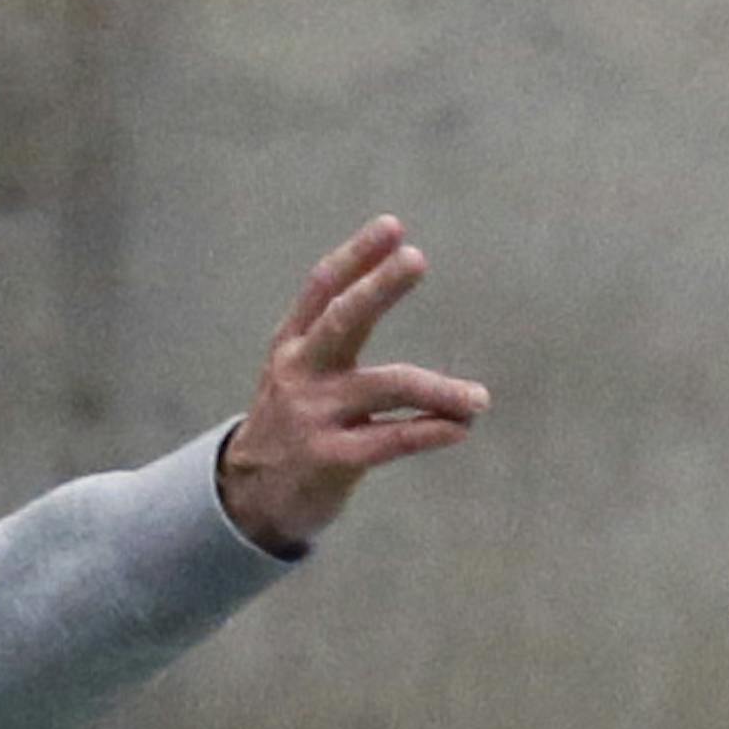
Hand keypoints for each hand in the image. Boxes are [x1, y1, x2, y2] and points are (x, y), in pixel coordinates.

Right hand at [218, 216, 489, 548]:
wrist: (248, 500)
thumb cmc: (289, 429)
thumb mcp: (295, 376)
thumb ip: (326, 338)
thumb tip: (381, 283)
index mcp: (291, 347)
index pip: (321, 289)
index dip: (356, 257)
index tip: (392, 227)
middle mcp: (300, 373)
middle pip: (342, 320)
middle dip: (380, 287)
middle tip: (416, 259)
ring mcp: (314, 416)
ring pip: (387, 387)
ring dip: (440, 390)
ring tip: (479, 399)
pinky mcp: (331, 459)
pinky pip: (391, 440)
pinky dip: (430, 431)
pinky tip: (460, 428)